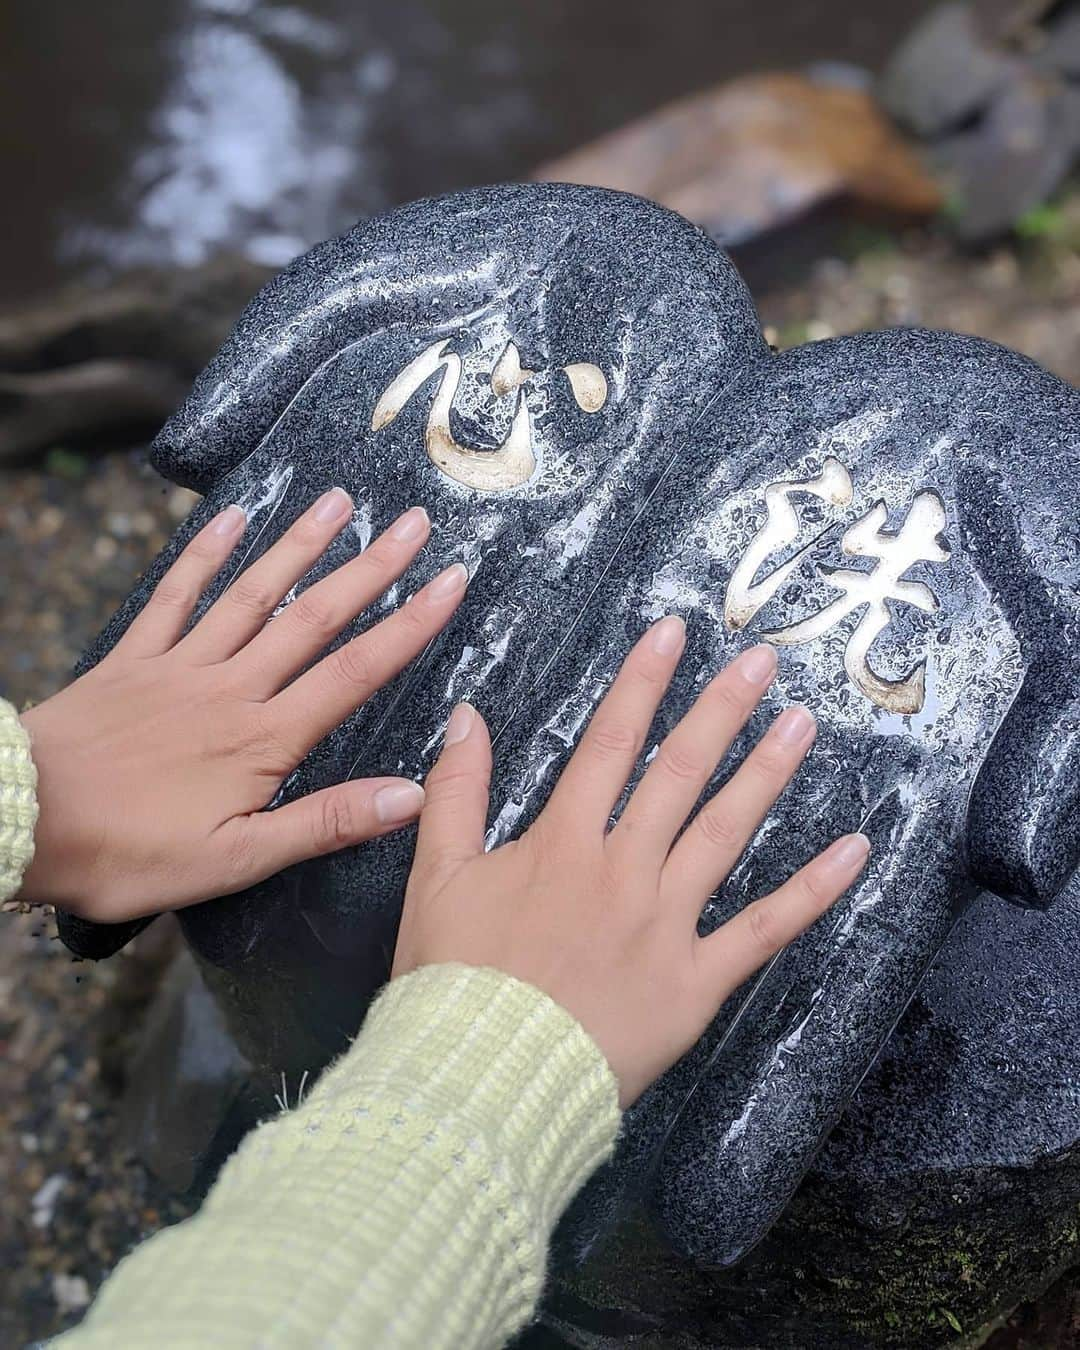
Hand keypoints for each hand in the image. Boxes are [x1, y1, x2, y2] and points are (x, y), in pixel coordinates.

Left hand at [19, 488, 466, 922]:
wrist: (21, 822)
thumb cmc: (127, 855)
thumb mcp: (235, 860)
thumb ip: (324, 822)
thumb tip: (412, 796)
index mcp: (263, 739)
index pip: (353, 673)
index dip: (408, 626)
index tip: (450, 584)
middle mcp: (231, 687)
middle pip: (314, 618)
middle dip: (371, 569)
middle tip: (416, 523)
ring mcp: (180, 665)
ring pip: (252, 593)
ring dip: (300, 545)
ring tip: (340, 501)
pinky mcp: (133, 658)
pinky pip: (174, 595)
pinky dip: (204, 554)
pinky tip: (232, 518)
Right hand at [394, 616, 868, 1105]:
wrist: (481, 1077)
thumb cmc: (452, 979)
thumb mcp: (437, 875)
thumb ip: (457, 792)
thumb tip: (469, 717)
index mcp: (562, 843)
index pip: (609, 744)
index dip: (641, 683)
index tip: (673, 633)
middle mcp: (622, 870)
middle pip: (678, 775)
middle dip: (719, 711)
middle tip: (762, 663)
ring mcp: (665, 924)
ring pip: (724, 834)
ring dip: (765, 775)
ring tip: (802, 725)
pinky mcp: (696, 982)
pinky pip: (763, 930)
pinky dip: (812, 890)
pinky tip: (853, 850)